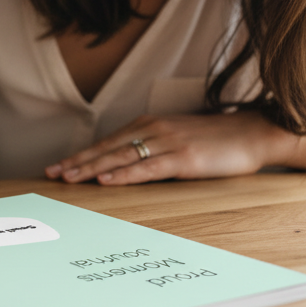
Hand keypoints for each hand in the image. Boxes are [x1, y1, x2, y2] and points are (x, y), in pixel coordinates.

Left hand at [44, 111, 289, 185]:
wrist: (254, 132)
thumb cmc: (217, 140)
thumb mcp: (178, 140)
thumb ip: (153, 149)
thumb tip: (128, 168)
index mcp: (150, 124)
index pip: (107, 142)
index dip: (81, 156)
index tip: (58, 167)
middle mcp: (153, 129)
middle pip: (107, 149)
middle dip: (77, 163)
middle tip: (51, 174)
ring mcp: (168, 142)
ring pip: (120, 158)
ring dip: (92, 169)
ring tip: (68, 178)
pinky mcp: (183, 158)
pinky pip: (147, 169)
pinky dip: (123, 175)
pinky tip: (106, 181)